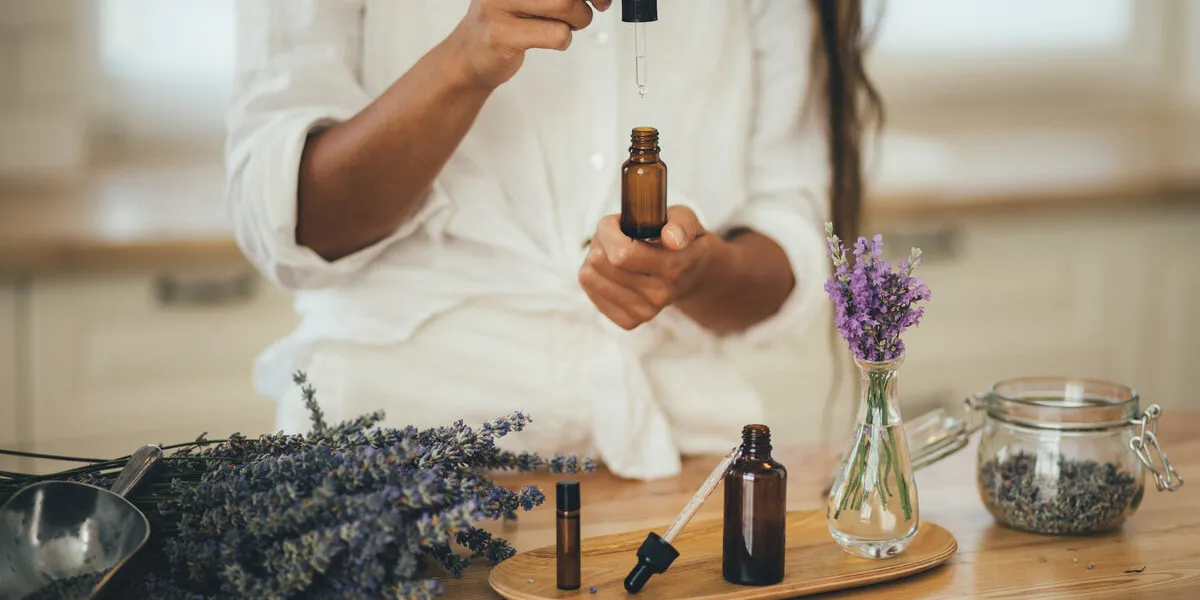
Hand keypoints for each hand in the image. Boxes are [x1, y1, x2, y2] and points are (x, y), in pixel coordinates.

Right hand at [451, 0, 611, 89]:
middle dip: (585, 3)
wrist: (468, 55)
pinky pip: (557, 35)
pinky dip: (563, 40)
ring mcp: (499, 5)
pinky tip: (548, 39)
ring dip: (578, 21)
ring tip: (565, 25)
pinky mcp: (503, 34)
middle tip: (587, 11)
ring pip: (566, 5)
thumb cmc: (504, 21)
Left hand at [579, 206, 723, 329]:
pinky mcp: (629, 321)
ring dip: (595, 257)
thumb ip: (681, 224)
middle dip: (600, 241)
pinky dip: (595, 276)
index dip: (609, 231)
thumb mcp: (686, 220)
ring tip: (615, 252)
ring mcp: (644, 311)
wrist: (690, 275)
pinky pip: (590, 292)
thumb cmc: (681, 241)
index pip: (622, 255)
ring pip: (589, 277)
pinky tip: (613, 271)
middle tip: (617, 236)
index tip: (616, 221)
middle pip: (601, 264)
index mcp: (673, 266)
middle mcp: (659, 294)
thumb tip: (671, 239)